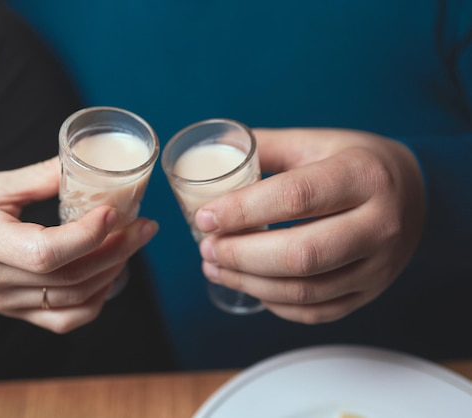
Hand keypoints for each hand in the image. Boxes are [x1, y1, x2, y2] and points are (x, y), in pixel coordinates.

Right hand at [0, 157, 157, 332]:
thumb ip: (40, 177)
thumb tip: (86, 164)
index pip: (44, 252)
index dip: (86, 236)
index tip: (114, 211)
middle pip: (69, 277)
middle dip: (116, 250)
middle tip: (144, 226)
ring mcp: (7, 303)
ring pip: (73, 300)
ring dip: (112, 272)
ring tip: (134, 243)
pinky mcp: (16, 313)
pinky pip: (64, 320)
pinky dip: (96, 300)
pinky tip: (111, 274)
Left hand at [195, 128, 424, 323]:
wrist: (417, 193)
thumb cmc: (356, 163)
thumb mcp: (317, 141)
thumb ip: (267, 147)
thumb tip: (213, 155)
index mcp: (363, 176)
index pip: (296, 197)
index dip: (242, 210)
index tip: (205, 217)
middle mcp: (379, 224)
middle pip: (300, 254)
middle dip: (241, 256)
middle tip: (207, 248)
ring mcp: (379, 265)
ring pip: (305, 291)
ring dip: (249, 284)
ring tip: (215, 268)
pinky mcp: (370, 291)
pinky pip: (316, 312)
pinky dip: (275, 304)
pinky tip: (250, 286)